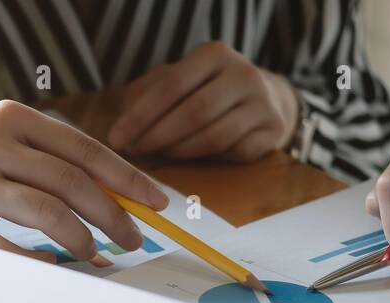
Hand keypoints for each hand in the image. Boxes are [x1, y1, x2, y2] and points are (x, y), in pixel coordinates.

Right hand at [0, 100, 168, 265]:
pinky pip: (7, 249)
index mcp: (10, 120)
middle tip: (134, 239)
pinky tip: (57, 269)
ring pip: (45, 212)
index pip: (83, 149)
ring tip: (98, 257)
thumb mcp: (3, 145)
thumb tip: (120, 198)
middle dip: (112, 215)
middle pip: (70, 182)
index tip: (157, 203)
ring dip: (83, 240)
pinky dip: (39, 262)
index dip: (127, 177)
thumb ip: (51, 160)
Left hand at [107, 41, 299, 162]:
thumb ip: (146, 95)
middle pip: (194, 112)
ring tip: (162, 154)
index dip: (141, 115)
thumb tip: (123, 128)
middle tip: (136, 151)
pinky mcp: (273, 130)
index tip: (116, 138)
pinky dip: (210, 160)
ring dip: (181, 152)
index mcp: (214, 54)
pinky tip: (194, 158)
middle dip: (159, 136)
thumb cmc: (205, 90)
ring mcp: (262, 103)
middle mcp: (243, 74)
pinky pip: (235, 153)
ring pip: (215, 136)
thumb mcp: (177, 80)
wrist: (262, 97)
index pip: (172, 85)